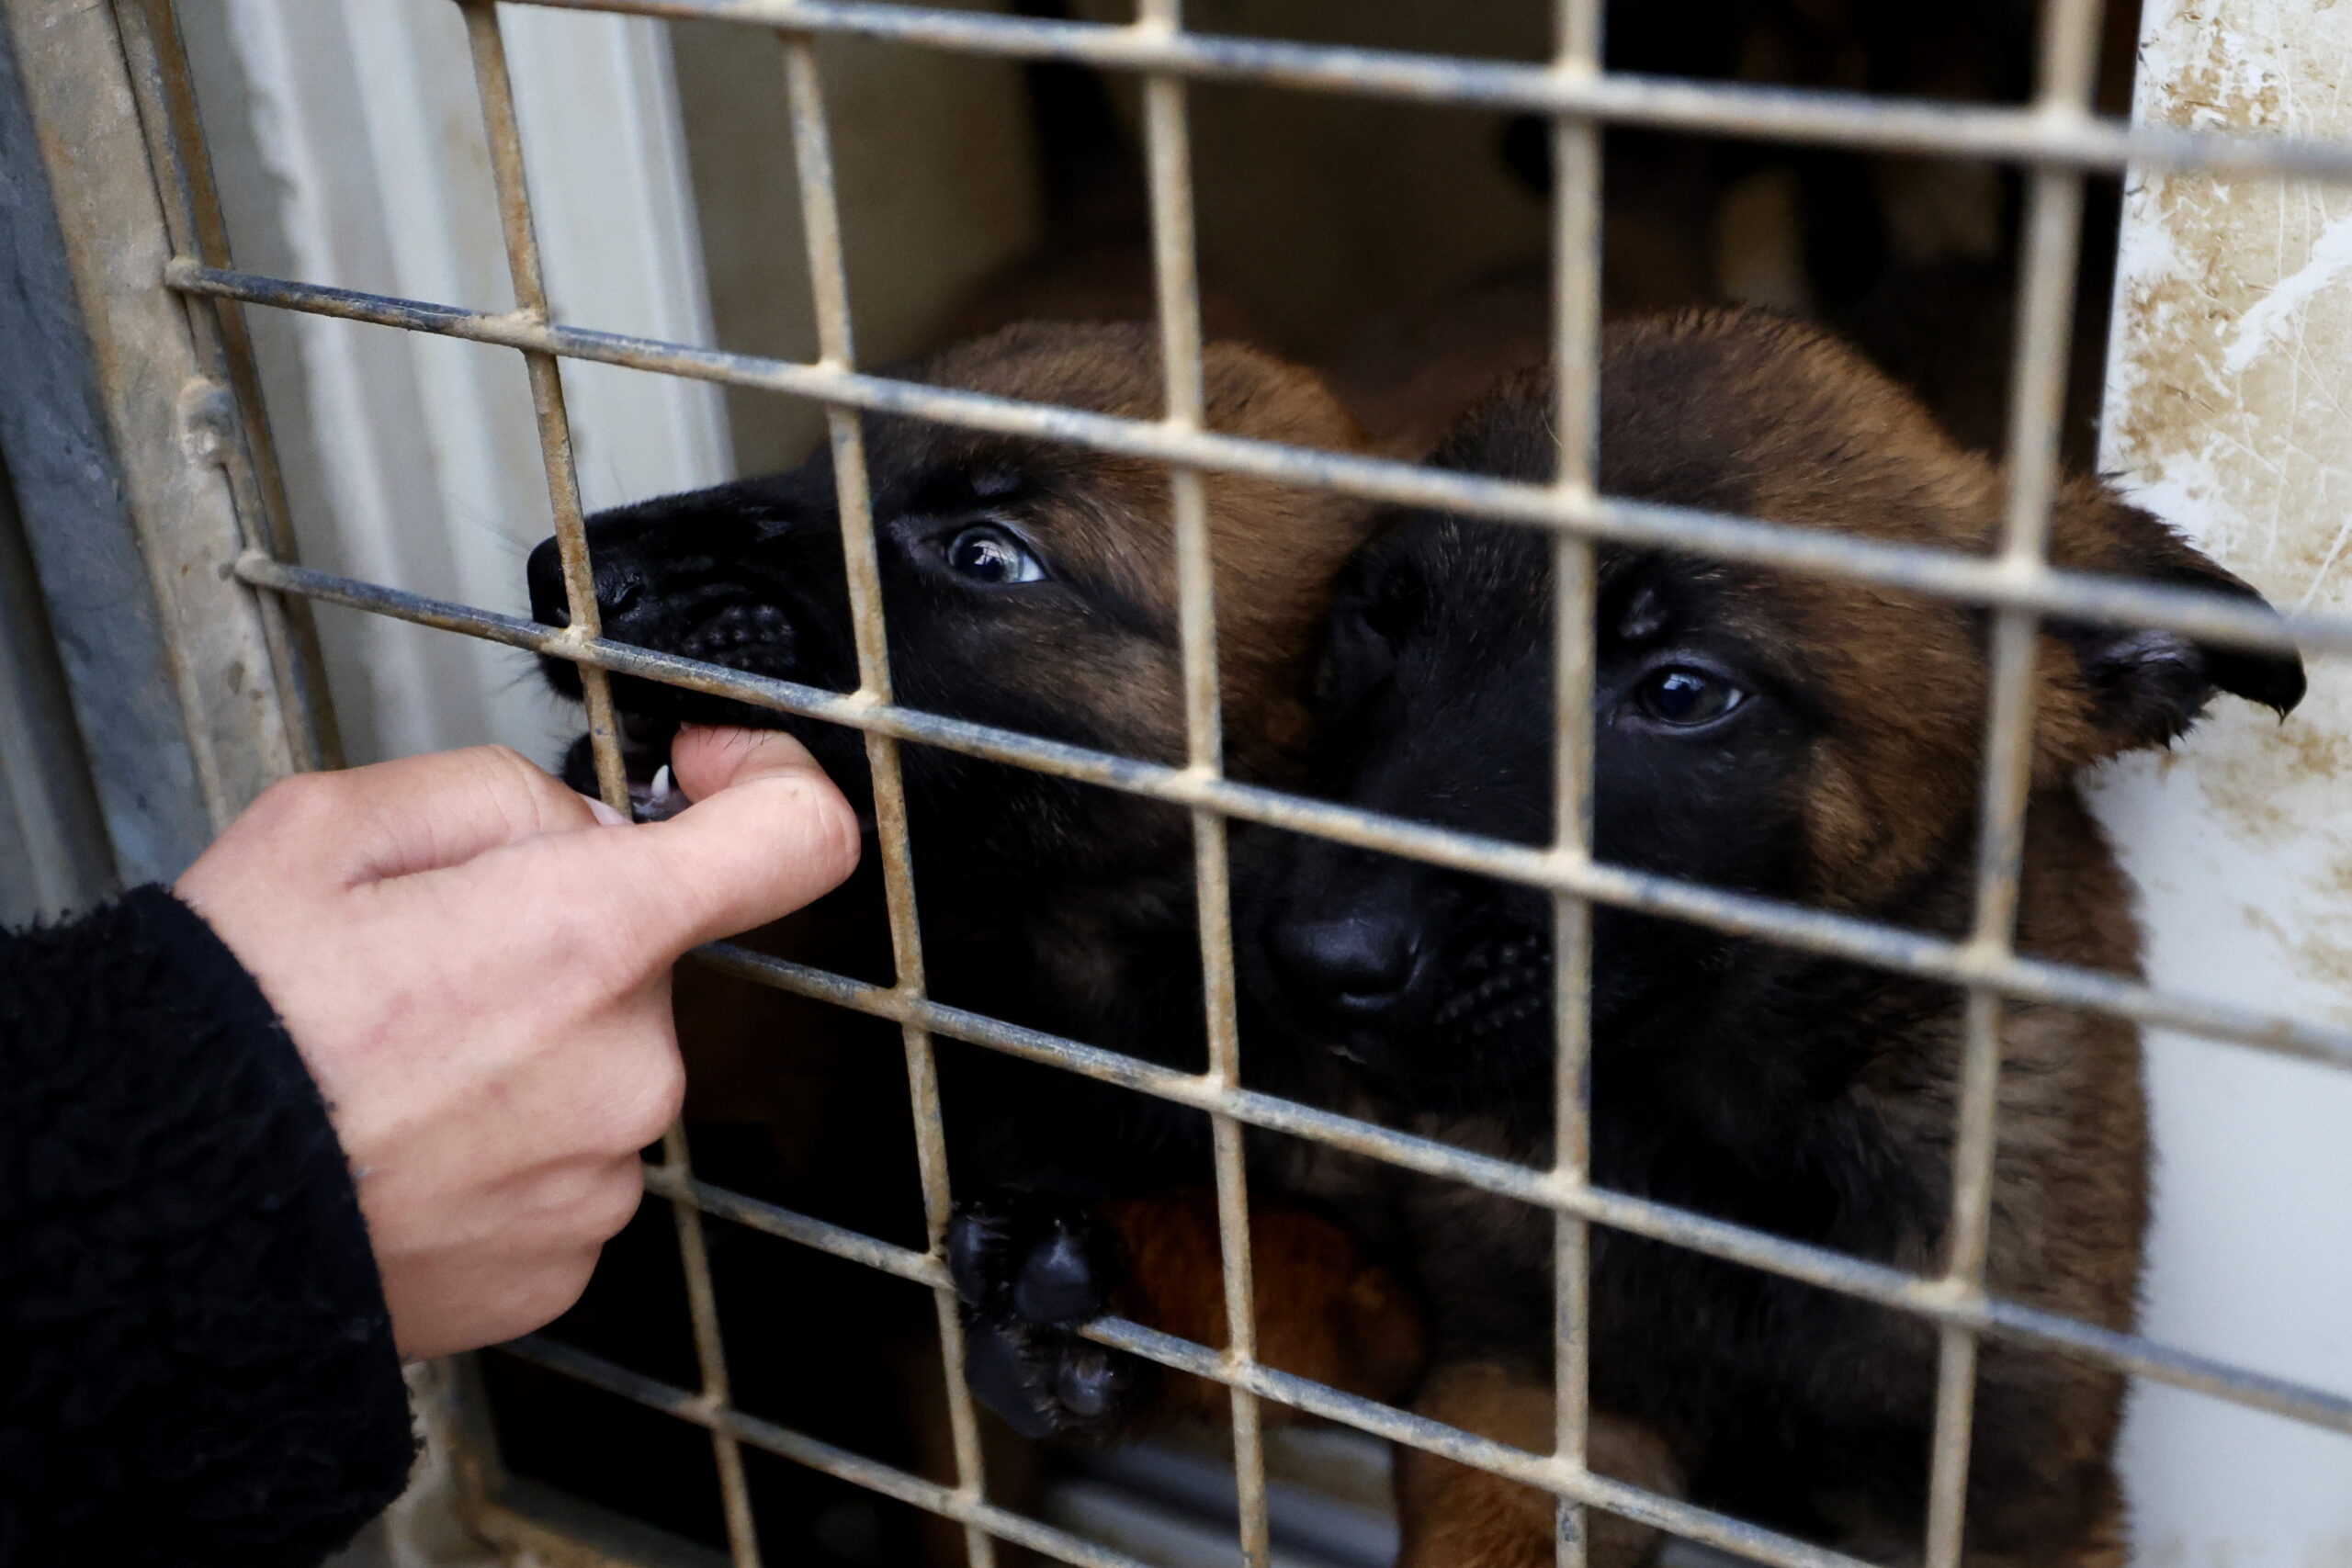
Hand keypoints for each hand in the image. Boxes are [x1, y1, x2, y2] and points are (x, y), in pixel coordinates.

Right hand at [175, 726, 858, 1359]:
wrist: (149, 1220)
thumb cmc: (225, 1022)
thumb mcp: (332, 825)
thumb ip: (501, 797)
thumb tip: (593, 832)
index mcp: (588, 933)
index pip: (797, 838)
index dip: (769, 783)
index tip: (710, 777)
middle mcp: (628, 1065)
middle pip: (648, 965)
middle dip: (563, 945)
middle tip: (425, 969)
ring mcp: (602, 1177)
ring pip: (603, 1072)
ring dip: (528, 1056)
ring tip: (394, 1072)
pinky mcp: (564, 1265)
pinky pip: (567, 1171)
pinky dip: (505, 1150)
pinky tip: (406, 1148)